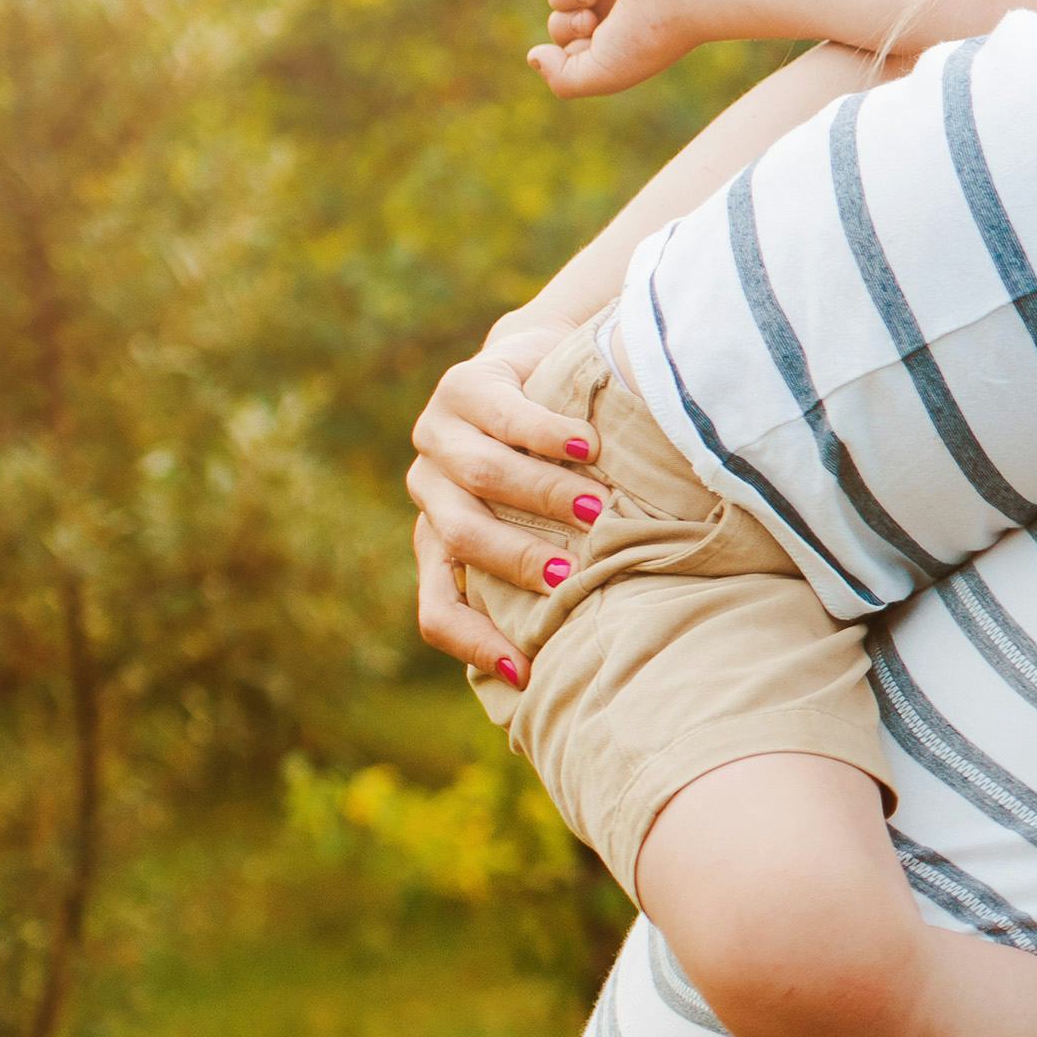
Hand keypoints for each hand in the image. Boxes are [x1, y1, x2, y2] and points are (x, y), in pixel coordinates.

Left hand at [409, 325, 607, 682]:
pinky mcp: (466, 384)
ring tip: (598, 508)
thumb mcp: (546, 524)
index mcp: (440, 539)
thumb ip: (554, 569)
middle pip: (463, 535)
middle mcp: (429, 490)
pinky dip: (548, 433)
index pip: (438, 606)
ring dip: (543, 494)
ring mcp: (438, 435)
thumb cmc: (561, 466)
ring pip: (482, 473)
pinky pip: (505, 413)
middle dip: (519, 559)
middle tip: (570, 574)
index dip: (474, 641)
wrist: (538, 366)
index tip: (526, 670)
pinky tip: (589, 444)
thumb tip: (607, 648)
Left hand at [528, 0, 693, 97]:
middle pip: (560, 22)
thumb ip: (561, 80)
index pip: (570, 50)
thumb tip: (534, 55)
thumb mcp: (600, 74)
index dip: (571, 52)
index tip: (595, 46)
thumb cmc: (648, 36)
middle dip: (566, 24)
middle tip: (591, 21)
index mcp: (619, 43)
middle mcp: (614, 12)